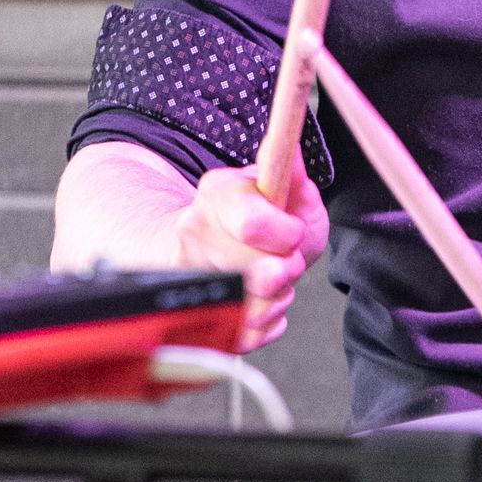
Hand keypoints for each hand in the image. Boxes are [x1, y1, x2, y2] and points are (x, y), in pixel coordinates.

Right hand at [173, 151, 328, 349]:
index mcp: (216, 193)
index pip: (252, 223)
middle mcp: (193, 233)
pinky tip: (262, 301)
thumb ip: (292, 173)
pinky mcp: (196, 317)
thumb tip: (291, 147)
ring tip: (273, 280)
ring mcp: (189, 277)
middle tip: (283, 259)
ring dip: (278, 298)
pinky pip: (247, 335)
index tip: (291, 232)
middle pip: (259, 273)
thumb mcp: (282, 189)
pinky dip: (267, 322)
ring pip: (252, 309)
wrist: (210, 249)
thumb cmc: (256, 219)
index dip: (285, 233)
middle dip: (287, 269)